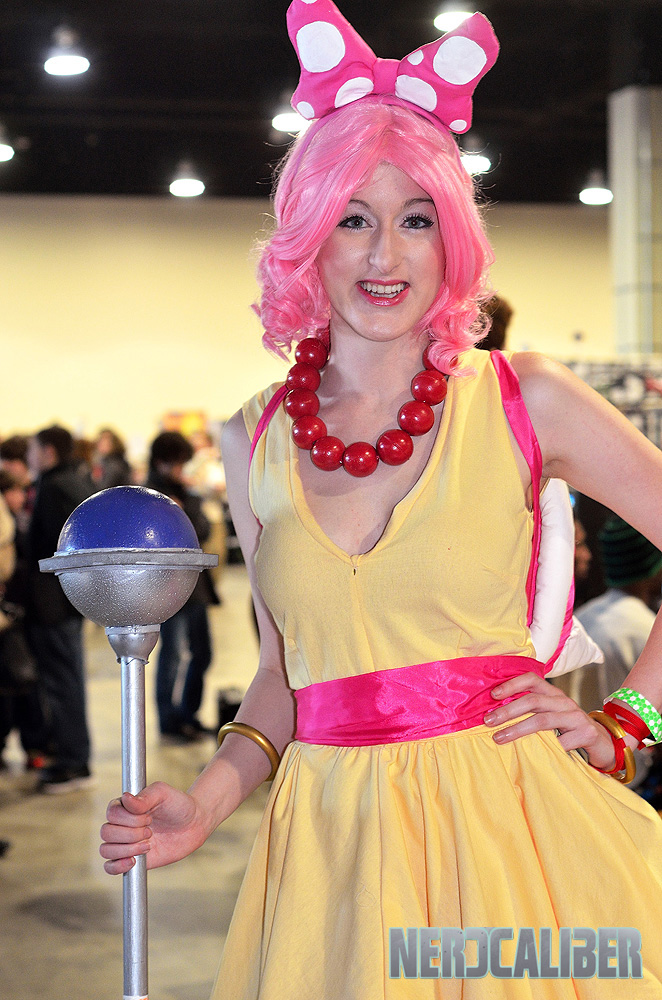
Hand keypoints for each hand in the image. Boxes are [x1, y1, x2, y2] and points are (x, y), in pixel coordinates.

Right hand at [100, 781, 207, 874]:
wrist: (193, 825)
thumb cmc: (177, 805)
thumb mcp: (163, 793)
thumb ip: (145, 797)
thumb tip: (126, 798)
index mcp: (125, 806)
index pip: (112, 813)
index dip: (129, 819)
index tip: (149, 818)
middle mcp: (122, 824)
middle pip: (106, 832)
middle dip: (131, 834)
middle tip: (150, 831)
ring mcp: (125, 842)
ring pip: (106, 850)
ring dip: (127, 849)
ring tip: (148, 845)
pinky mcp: (130, 858)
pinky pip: (110, 867)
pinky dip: (117, 866)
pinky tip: (133, 861)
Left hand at [484, 672, 617, 770]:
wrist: (603, 742)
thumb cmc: (568, 729)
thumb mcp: (550, 715)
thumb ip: (531, 712)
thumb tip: (496, 715)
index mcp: (553, 694)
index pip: (532, 679)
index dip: (512, 684)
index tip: (493, 695)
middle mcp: (564, 701)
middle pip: (533, 700)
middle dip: (507, 710)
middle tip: (488, 721)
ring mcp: (576, 717)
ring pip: (542, 720)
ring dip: (517, 729)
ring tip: (499, 738)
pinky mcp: (586, 734)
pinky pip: (561, 742)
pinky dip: (544, 748)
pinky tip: (531, 756)